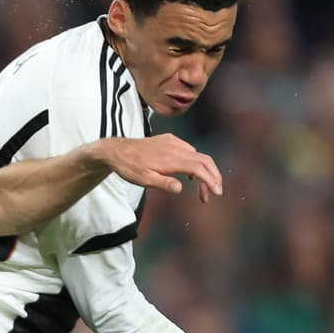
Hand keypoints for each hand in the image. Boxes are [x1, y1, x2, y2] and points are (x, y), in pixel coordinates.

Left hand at [96, 135, 222, 202]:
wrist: (117, 150)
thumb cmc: (130, 167)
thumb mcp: (144, 180)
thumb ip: (163, 183)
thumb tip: (180, 188)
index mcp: (172, 159)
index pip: (199, 168)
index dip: (211, 180)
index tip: (216, 192)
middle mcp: (176, 148)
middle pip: (204, 160)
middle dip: (213, 176)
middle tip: (215, 191)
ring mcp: (173, 142)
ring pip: (197, 155)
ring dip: (204, 170)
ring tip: (202, 187)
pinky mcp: (169, 140)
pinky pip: (188, 149)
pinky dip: (195, 161)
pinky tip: (189, 173)